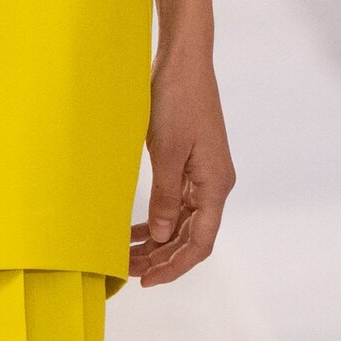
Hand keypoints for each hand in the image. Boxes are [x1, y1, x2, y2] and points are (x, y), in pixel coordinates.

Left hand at [130, 0, 234, 287]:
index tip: (146, 281)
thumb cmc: (177, 100)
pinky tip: (133, 230)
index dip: (174, 266)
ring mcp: (204, 174)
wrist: (183, 59)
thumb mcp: (167, 152)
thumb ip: (165, 197)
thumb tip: (160, 236)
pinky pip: (176, 203)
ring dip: (156, 241)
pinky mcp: (191, 162)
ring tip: (124, 255)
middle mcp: (215, 183)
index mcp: (216, 184)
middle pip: (191, 236)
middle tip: (126, 272)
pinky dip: (156, 219)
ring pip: (182, 222)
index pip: (200, 242)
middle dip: (161, 258)